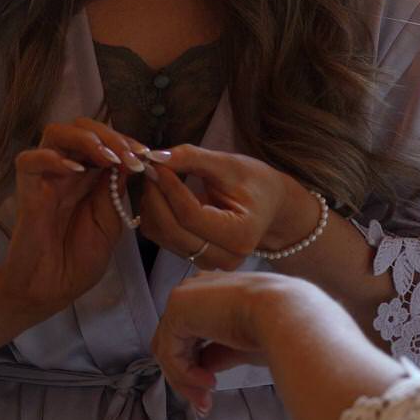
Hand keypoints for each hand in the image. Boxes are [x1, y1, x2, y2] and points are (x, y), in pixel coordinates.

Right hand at [0, 118, 150, 319]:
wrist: (51, 291)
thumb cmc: (80, 261)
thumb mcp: (110, 224)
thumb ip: (115, 193)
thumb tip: (128, 162)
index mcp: (88, 177)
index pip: (104, 140)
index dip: (125, 141)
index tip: (146, 155)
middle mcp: (66, 171)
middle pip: (81, 128)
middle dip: (110, 135)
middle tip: (131, 155)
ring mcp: (45, 179)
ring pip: (55, 133)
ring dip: (86, 139)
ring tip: (108, 158)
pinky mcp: (26, 192)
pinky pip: (29, 160)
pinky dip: (52, 158)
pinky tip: (77, 171)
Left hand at [137, 145, 315, 270]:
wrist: (269, 205)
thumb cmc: (255, 183)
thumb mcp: (229, 165)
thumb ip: (193, 158)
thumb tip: (156, 157)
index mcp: (241, 235)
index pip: (191, 216)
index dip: (169, 188)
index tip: (156, 164)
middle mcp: (226, 257)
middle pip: (173, 230)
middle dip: (155, 196)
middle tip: (150, 167)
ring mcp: (210, 262)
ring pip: (163, 236)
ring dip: (152, 205)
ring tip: (159, 177)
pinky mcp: (195, 259)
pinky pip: (163, 238)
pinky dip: (155, 214)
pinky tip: (163, 193)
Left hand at [151, 271, 313, 413]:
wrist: (284, 313)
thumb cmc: (275, 326)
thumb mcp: (239, 346)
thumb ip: (215, 354)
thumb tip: (201, 370)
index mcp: (213, 292)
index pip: (189, 333)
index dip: (196, 365)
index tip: (210, 391)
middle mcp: (195, 290)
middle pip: (175, 342)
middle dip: (187, 378)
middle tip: (204, 403)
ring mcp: (183, 297)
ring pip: (169, 350)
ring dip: (186, 380)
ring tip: (206, 398)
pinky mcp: (177, 309)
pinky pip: (170, 352)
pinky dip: (185, 374)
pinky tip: (209, 382)